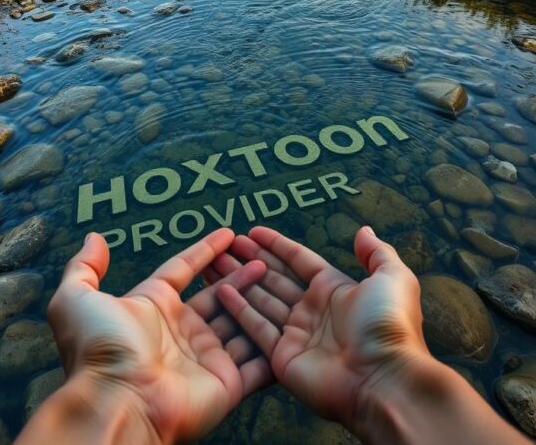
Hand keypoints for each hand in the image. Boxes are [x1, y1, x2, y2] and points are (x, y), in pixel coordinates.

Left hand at [47, 229, 270, 442]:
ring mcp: (206, 358)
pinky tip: (291, 320)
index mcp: (152, 307)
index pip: (184, 270)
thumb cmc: (99, 349)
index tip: (229, 232)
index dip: (205, 251)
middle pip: (218, 295)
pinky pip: (257, 361)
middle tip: (263, 253)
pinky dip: (273, 344)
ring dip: (259, 300)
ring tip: (279, 275)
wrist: (117, 402)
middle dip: (240, 274)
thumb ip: (84, 267)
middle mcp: (181, 332)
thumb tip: (95, 236)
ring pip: (241, 322)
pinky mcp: (227, 384)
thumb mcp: (76, 299)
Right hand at [215, 225, 429, 431]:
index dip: (276, 245)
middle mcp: (312, 309)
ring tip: (215, 262)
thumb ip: (375, 253)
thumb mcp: (392, 278)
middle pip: (275, 278)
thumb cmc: (388, 325)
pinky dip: (238, 310)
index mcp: (334, 289)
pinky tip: (221, 291)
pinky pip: (256, 329)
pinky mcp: (282, 357)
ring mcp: (296, 334)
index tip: (253, 231)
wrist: (383, 378)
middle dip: (252, 260)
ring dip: (239, 280)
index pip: (298, 260)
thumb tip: (363, 230)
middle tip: (227, 244)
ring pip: (261, 300)